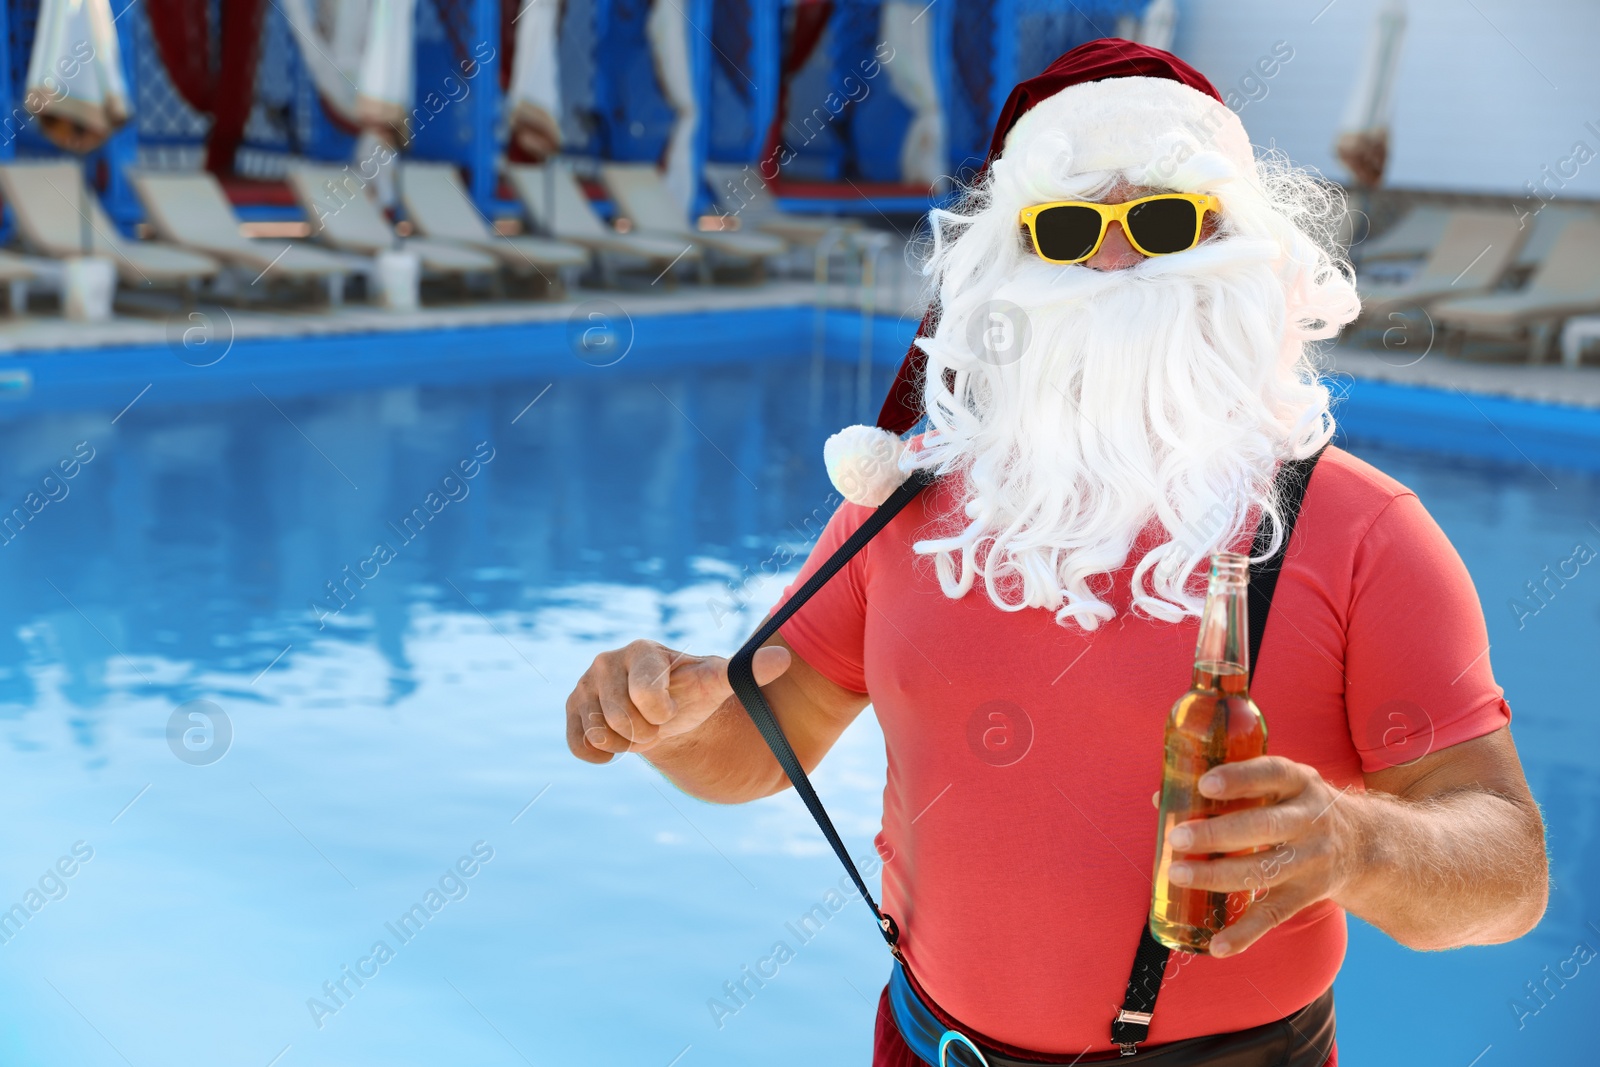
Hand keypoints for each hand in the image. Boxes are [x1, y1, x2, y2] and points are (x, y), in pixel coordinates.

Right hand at [565, 640, 791, 762]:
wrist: (662, 712)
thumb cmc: (691, 693)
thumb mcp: (718, 682)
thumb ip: (748, 670)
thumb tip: (784, 659)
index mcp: (641, 650)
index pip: (645, 695)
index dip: (661, 713)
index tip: (670, 709)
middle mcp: (607, 661)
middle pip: (621, 720)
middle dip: (645, 732)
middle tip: (655, 723)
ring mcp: (584, 685)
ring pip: (599, 733)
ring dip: (625, 742)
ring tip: (637, 728)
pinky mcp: (572, 709)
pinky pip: (578, 745)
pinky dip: (598, 754)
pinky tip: (614, 745)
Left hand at [1164, 756, 1357, 957]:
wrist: (1362, 844)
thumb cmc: (1295, 805)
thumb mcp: (1278, 785)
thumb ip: (1228, 789)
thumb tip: (1162, 800)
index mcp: (1299, 782)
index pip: (1272, 773)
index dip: (1239, 778)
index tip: (1204, 784)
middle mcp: (1310, 819)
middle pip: (1264, 827)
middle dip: (1218, 834)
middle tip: (1177, 838)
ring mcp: (1311, 859)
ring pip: (1263, 871)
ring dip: (1217, 876)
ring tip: (1178, 875)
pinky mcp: (1307, 894)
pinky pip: (1274, 916)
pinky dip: (1245, 935)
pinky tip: (1217, 946)